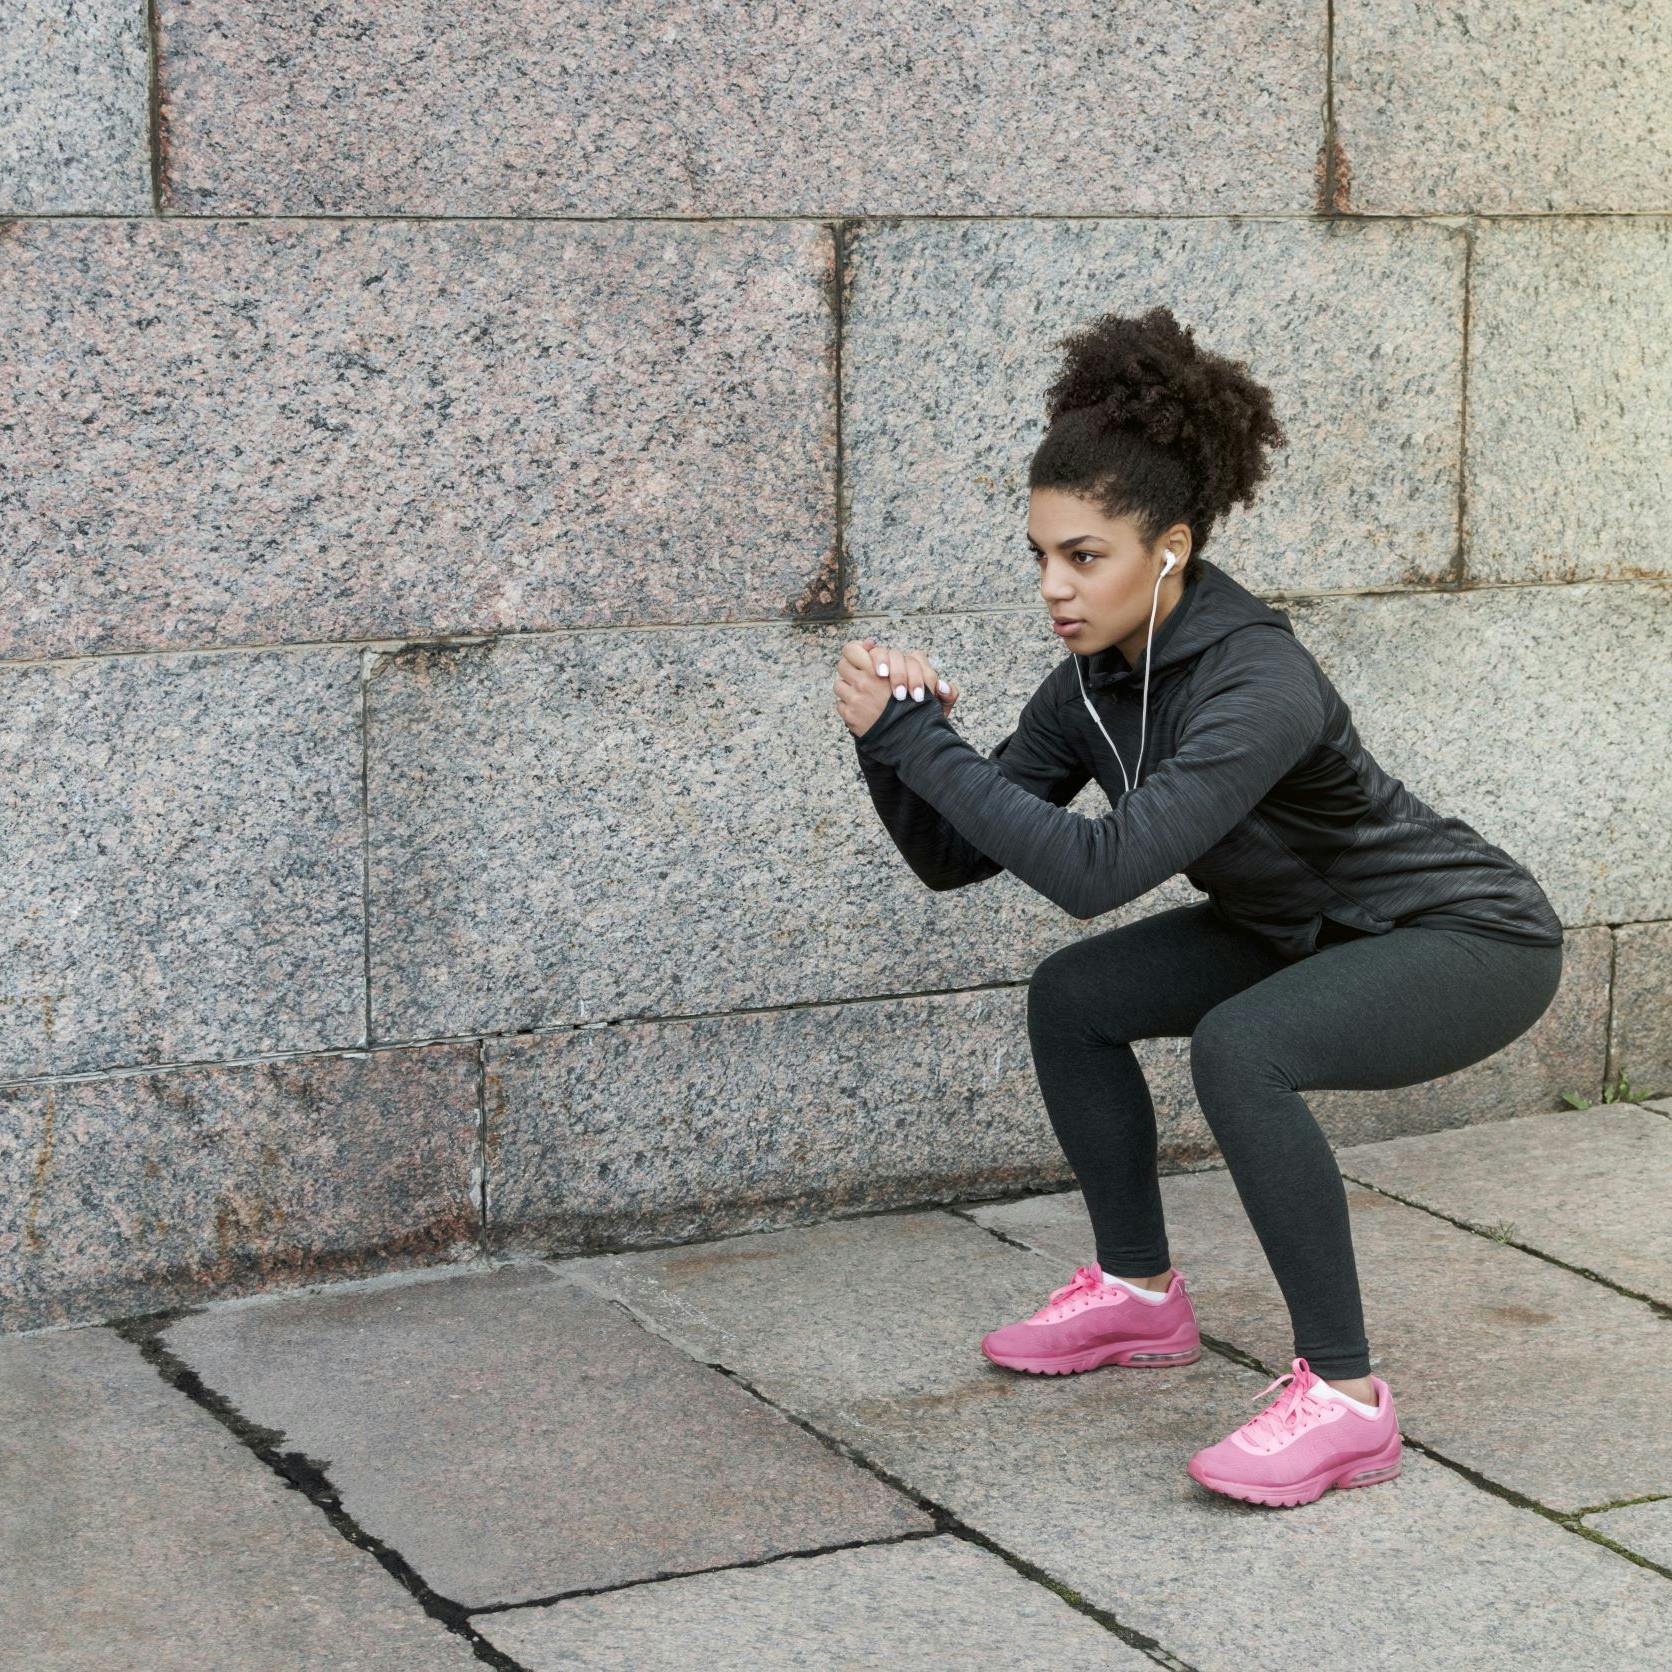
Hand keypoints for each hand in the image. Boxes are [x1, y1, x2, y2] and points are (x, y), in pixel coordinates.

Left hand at [834, 637, 959, 740]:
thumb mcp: (926, 679)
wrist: (914, 740)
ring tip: (862, 691)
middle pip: (843, 665)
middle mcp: (862, 683)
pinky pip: (841, 704)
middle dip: (851, 667)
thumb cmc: (920, 709)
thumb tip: (903, 651)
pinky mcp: (851, 717)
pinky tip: (862, 708)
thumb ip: (916, 663)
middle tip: (862, 672)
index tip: (865, 654)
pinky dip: (849, 704)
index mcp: (877, 669)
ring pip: (839, 685)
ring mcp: (854, 700)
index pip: (852, 650)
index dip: (857, 650)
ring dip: (849, 686)